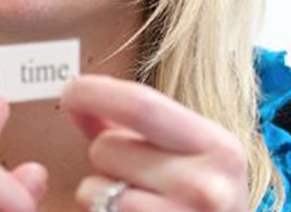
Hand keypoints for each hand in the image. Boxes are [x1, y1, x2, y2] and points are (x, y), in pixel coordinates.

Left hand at [63, 76, 249, 211]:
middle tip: (129, 175)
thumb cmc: (202, 203)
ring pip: (92, 190)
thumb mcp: (186, 157)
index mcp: (220, 149)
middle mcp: (205, 188)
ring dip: (97, 194)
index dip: (94, 92)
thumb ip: (132, 126)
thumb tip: (76, 97)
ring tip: (135, 203)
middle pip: (105, 147)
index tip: (70, 91)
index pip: (140, 105)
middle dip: (102, 155)